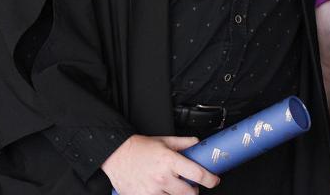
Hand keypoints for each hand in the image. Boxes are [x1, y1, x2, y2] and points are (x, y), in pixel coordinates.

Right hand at [102, 135, 219, 194]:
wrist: (115, 155)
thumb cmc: (138, 148)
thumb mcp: (163, 141)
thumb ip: (183, 143)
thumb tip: (197, 144)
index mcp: (169, 161)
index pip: (197, 174)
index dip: (210, 179)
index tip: (214, 180)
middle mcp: (162, 177)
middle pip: (189, 193)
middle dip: (193, 190)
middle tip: (190, 185)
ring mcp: (152, 190)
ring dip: (178, 194)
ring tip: (171, 186)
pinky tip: (160, 190)